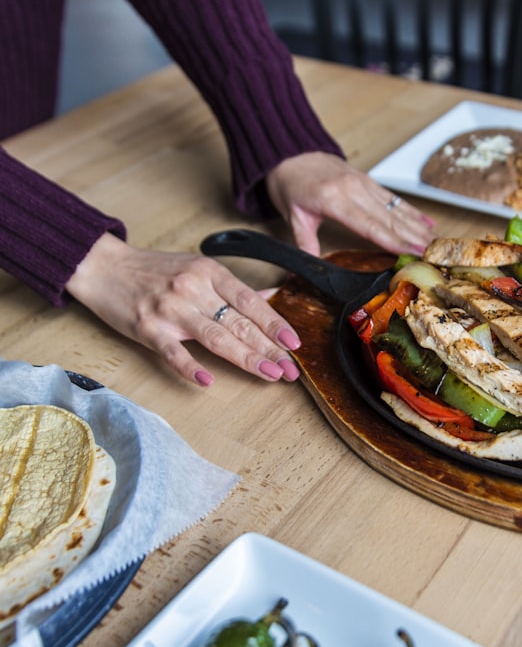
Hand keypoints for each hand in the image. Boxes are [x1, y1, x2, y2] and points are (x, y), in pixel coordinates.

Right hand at [66, 233, 300, 386]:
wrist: (102, 266)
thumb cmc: (152, 270)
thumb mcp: (197, 268)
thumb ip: (232, 288)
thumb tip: (270, 297)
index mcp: (208, 273)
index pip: (250, 301)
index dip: (274, 323)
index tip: (294, 342)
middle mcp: (193, 289)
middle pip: (239, 323)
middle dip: (269, 348)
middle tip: (291, 370)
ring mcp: (170, 309)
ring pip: (215, 337)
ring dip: (246, 358)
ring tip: (269, 374)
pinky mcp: (148, 327)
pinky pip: (172, 351)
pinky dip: (190, 366)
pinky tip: (208, 380)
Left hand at [265, 152, 435, 256]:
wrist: (290, 151)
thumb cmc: (290, 183)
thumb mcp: (293, 216)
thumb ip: (304, 243)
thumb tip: (299, 272)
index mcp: (336, 200)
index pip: (371, 226)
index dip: (395, 241)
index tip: (414, 252)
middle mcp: (355, 190)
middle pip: (391, 219)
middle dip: (416, 238)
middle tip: (437, 253)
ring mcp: (364, 184)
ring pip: (397, 209)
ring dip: (419, 227)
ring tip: (438, 242)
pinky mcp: (368, 181)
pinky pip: (393, 199)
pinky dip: (412, 212)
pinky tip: (427, 223)